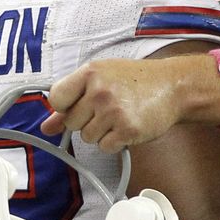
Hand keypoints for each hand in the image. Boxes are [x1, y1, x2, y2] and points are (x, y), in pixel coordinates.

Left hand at [40, 59, 183, 151]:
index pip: (56, 98)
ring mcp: (114, 111)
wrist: (173, 86)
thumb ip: (71, 101)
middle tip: (108, 108)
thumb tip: (46, 126)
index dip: (66, 107)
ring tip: (120, 116)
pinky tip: (127, 127)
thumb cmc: (136, 81)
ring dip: (102, 133)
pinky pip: (105, 147)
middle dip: (87, 121)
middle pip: (72, 122)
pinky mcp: (128, 129)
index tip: (80, 105)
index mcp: (90, 72)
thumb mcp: (101, 79)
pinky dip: (115, 142)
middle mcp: (100, 90)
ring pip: (87, 137)